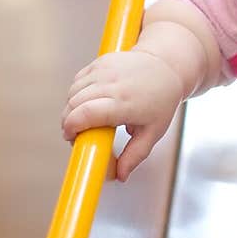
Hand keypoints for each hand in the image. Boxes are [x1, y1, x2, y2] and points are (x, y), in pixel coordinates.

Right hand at [62, 49, 185, 180]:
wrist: (167, 66)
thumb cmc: (162, 100)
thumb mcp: (153, 132)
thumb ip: (135, 155)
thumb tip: (120, 176)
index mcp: (125, 103)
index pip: (87, 114)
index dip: (72, 127)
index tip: (71, 137)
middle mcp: (114, 84)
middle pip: (74, 103)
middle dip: (68, 121)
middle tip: (76, 132)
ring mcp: (106, 69)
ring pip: (74, 90)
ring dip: (71, 107)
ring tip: (83, 117)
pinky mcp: (102, 61)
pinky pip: (78, 79)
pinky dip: (77, 92)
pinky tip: (87, 101)